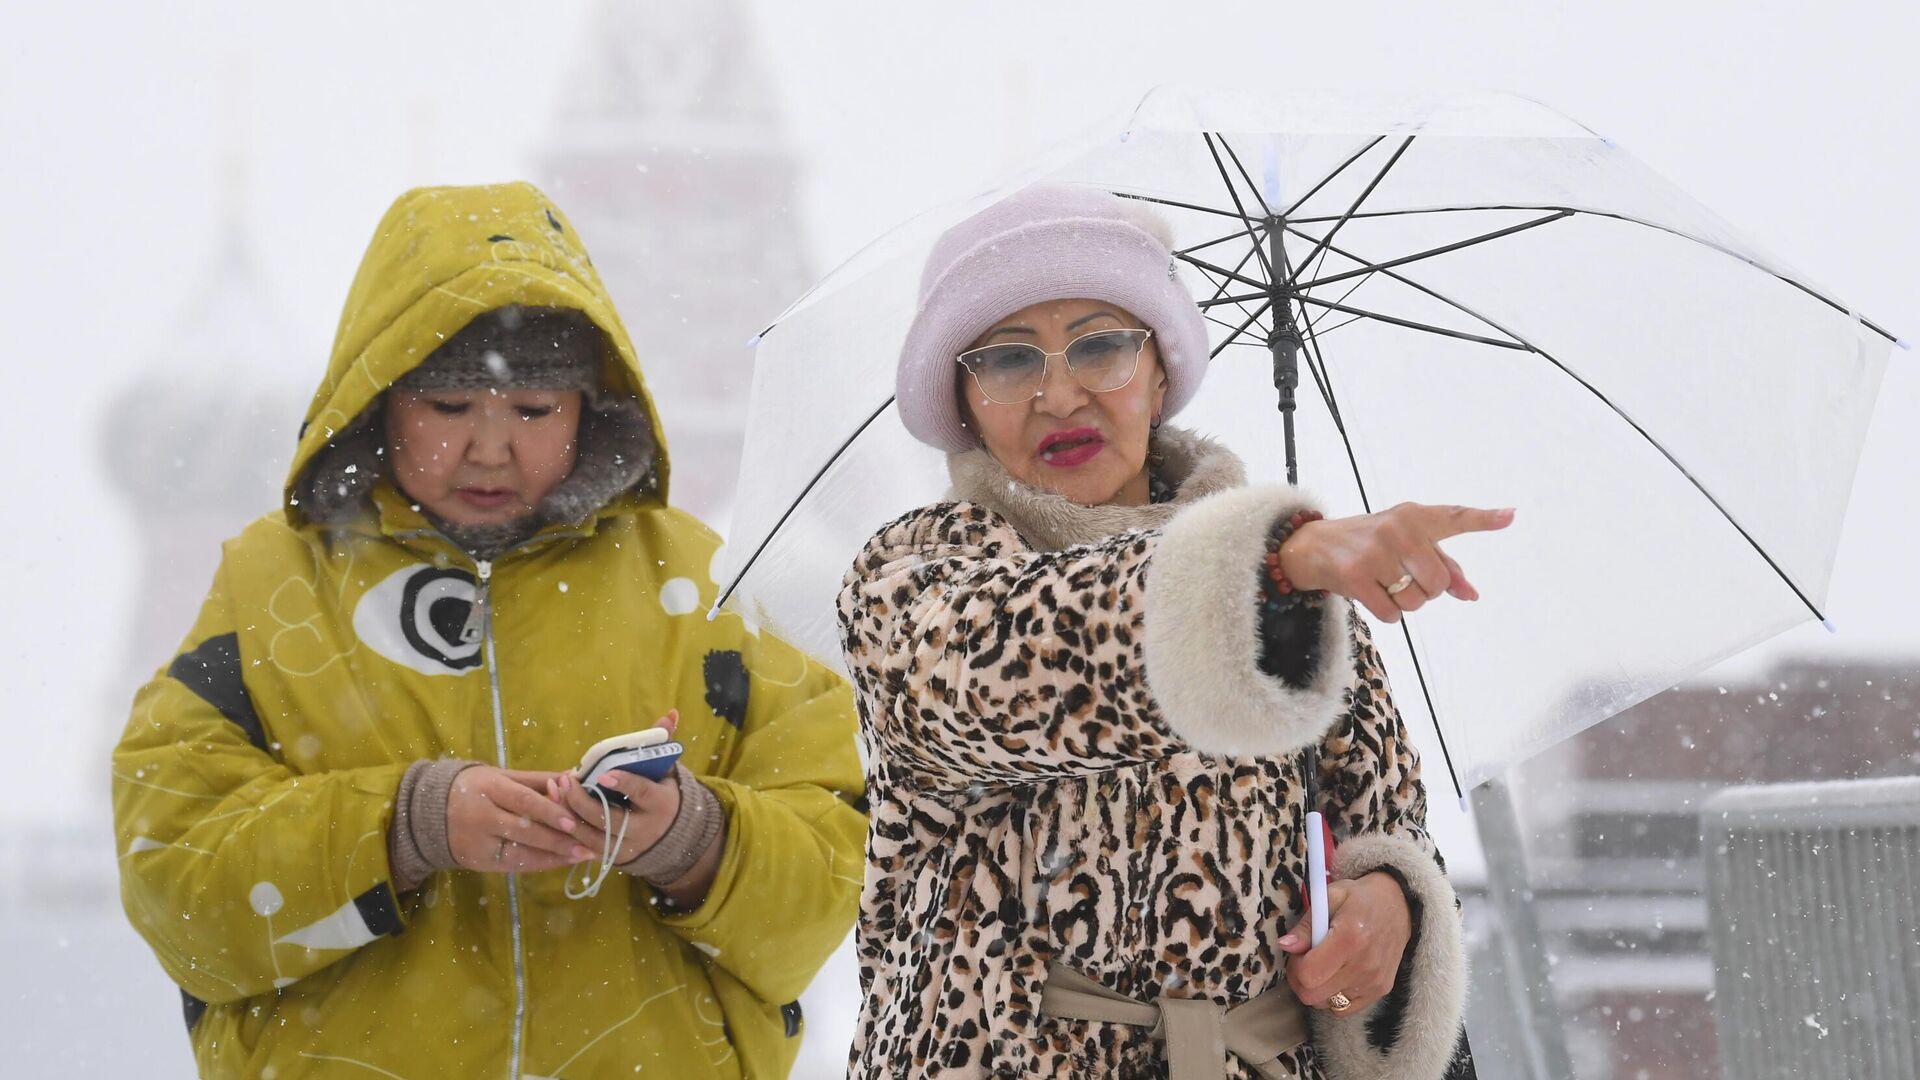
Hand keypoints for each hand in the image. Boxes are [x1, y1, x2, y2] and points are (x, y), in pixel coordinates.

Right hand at [447, 766, 593, 872]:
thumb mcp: (500, 776)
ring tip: (581, 855)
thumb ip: (536, 780)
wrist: (428, 812)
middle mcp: (481, 817)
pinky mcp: (479, 862)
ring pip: (520, 852)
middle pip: (524, 829)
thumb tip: (573, 778)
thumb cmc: (474, 788)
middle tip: (588, 843)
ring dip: (554, 855)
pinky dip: (539, 864)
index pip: (523, 801)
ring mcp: (479, 843)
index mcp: (488, 788)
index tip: (573, 820)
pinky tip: (560, 862)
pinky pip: (514, 865)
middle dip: (557, 838)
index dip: (549, 811)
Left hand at [548, 710, 681, 865]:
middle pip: (610, 819)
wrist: (671, 836)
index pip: (641, 793)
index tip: (603, 774)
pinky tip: (554, 808)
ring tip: (556, 790)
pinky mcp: (610, 857)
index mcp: (660, 803)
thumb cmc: (663, 794)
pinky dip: (567, 829)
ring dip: (570, 814)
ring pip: (592, 836)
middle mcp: (643, 829)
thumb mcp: (666, 770)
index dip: (623, 784)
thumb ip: (662, 742)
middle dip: (584, 801)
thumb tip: (670, 712)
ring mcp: (625, 847)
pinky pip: (583, 847)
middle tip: (566, 780)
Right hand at [1279, 503, 1514, 621]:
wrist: (1312, 546)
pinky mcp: (1355, 575)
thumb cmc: (1370, 544)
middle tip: (1404, 579)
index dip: (1484, 519)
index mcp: (1415, 516)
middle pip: (1438, 582)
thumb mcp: (1406, 545)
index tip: (1511, 516)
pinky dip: (1387, 613)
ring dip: (1403, 603)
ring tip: (1382, 582)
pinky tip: (1371, 593)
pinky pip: (1392, 614)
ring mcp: (1375, 551)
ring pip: (1415, 601)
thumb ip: (1442, 565)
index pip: (1454, 517)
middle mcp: (1397, 529)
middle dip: (1426, 591)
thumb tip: (1470, 594)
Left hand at [1279, 871, 1412, 1014]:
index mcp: (1350, 937)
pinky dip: (1334, 996)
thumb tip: (1285, 946)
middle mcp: (1364, 965)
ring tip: (1324, 965)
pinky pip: (1344, 1009)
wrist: (1401, 906)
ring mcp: (1374, 982)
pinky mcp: (1380, 991)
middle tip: (1306, 960)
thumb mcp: (1330, 897)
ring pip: (1326, 1004)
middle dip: (1300, 980)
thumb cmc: (1360, 898)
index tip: (1299, 952)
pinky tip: (1338, 975)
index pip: (1309, 974)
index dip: (1295, 966)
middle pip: (1313, 995)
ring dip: (1317, 988)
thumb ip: (1306, 925)